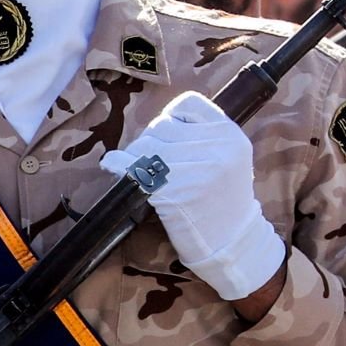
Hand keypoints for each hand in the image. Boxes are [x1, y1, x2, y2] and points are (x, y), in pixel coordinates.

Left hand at [101, 91, 284, 301]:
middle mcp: (216, 148)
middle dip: (148, 141)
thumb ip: (202, 136)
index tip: (165, 135)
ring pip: (145, 146)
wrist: (232, 241)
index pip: (188, 104)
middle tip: (148, 160)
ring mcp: (196, 169)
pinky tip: (113, 166)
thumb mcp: (228, 158)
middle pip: (161, 126)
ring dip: (133, 156)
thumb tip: (158, 125)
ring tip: (137, 169)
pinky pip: (134, 168)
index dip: (170, 117)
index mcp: (229, 135)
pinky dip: (117, 165)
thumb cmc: (223, 200)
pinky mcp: (174, 191)